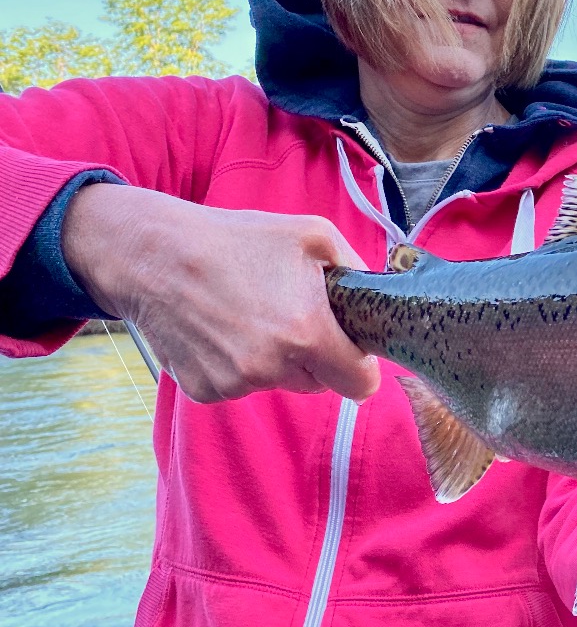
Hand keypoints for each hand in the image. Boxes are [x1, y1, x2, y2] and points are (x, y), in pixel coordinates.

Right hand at [62, 183, 380, 403]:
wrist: (152, 256)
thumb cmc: (235, 239)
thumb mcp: (312, 236)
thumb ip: (355, 271)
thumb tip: (375, 298)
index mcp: (307, 333)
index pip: (361, 385)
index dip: (361, 367)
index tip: (350, 351)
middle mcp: (272, 366)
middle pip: (320, 383)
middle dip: (316, 357)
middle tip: (291, 315)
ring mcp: (235, 383)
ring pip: (280, 382)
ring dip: (276, 360)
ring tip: (250, 314)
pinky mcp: (205, 390)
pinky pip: (241, 385)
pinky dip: (238, 365)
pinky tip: (221, 329)